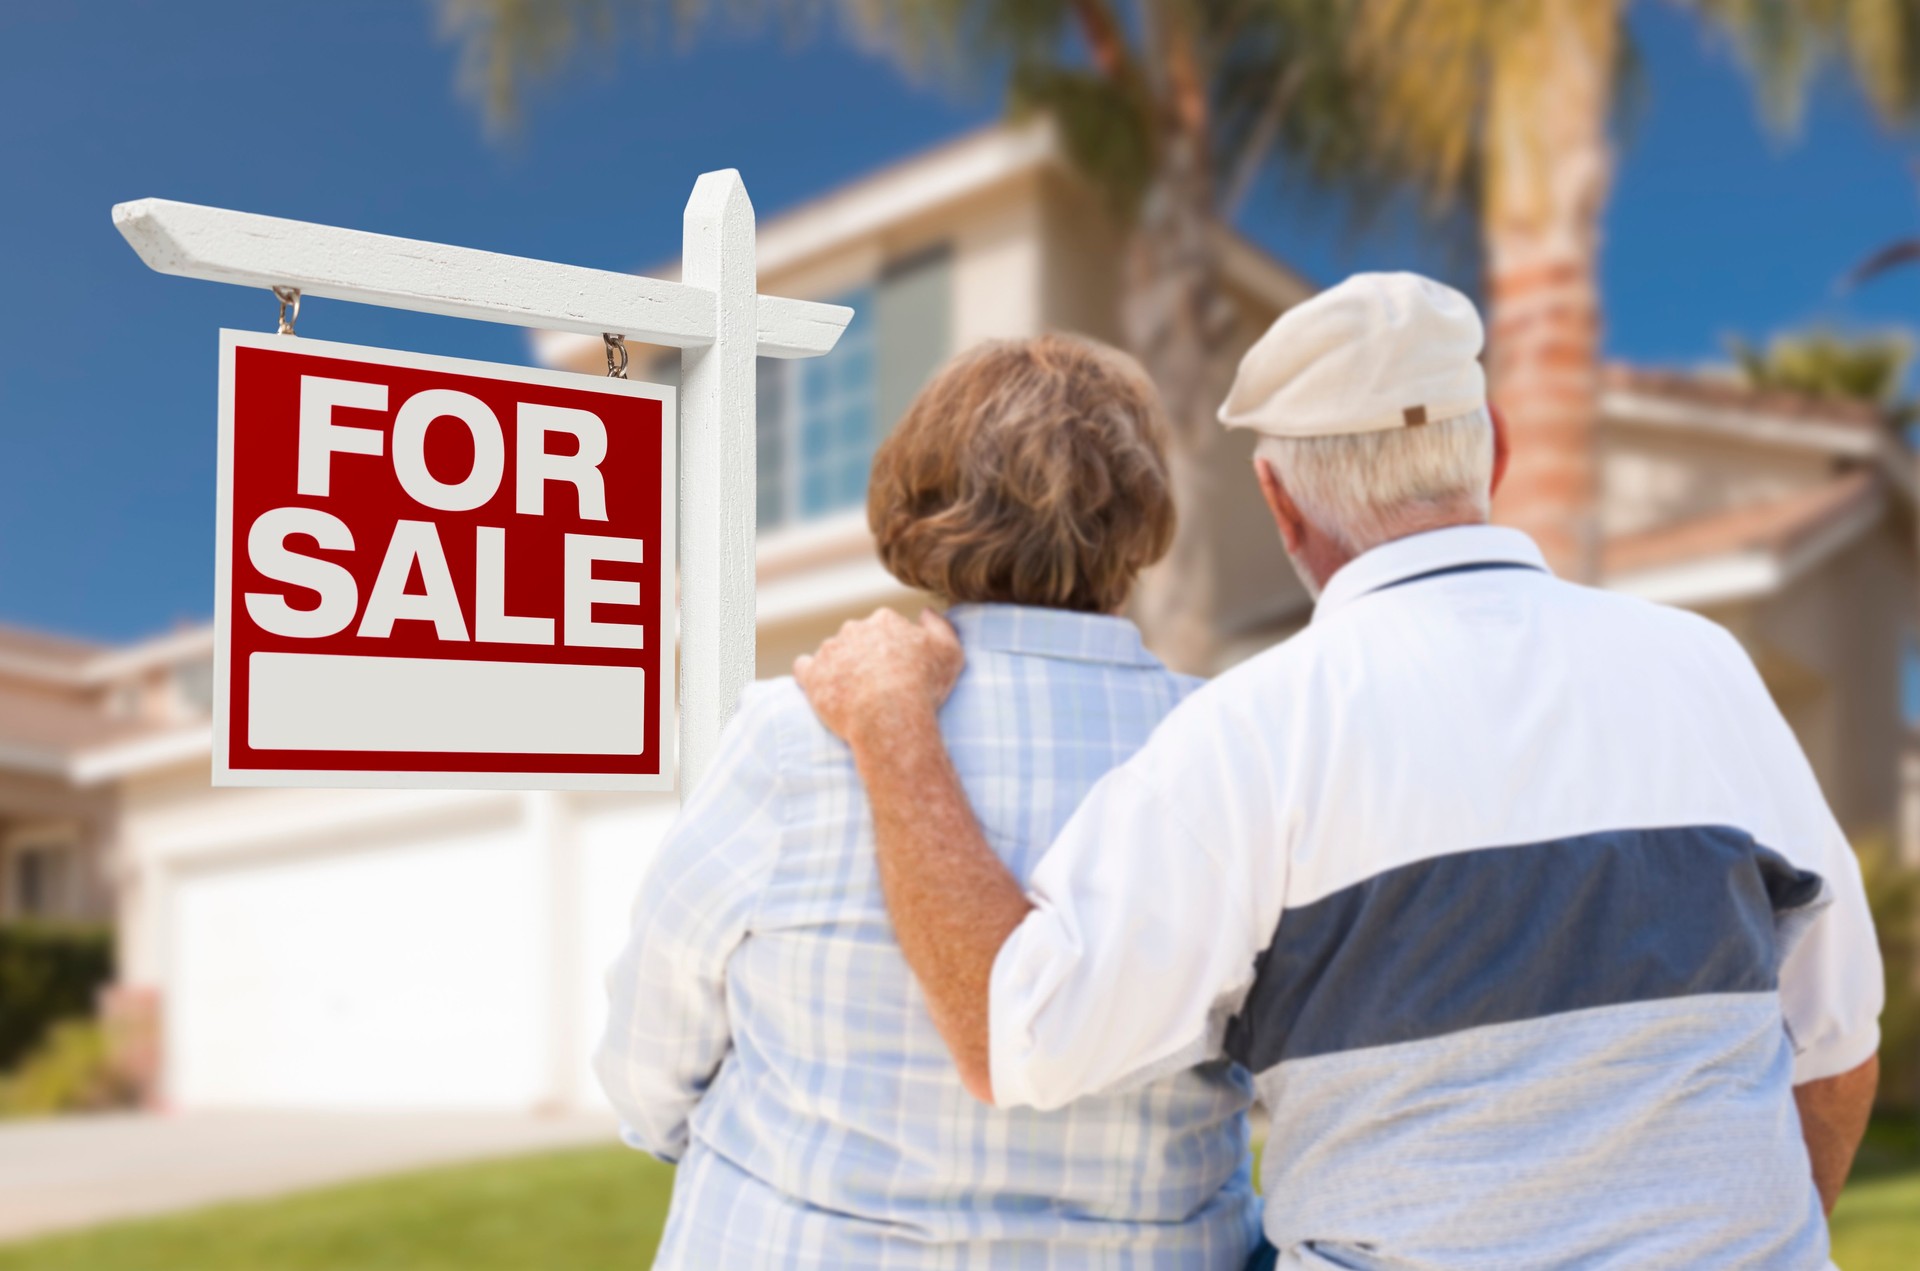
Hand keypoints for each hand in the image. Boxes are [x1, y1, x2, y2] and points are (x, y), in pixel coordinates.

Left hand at [795, 608, 963, 746]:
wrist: (889, 716)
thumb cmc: (924, 687)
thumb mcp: (950, 653)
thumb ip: (940, 626)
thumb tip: (925, 612)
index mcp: (885, 620)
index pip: (886, 628)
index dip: (893, 650)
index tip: (899, 670)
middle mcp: (854, 628)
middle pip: (858, 638)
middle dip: (865, 656)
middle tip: (877, 685)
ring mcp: (829, 650)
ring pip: (832, 653)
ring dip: (839, 667)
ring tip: (853, 695)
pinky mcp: (811, 674)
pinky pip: (804, 668)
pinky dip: (810, 675)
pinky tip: (820, 688)